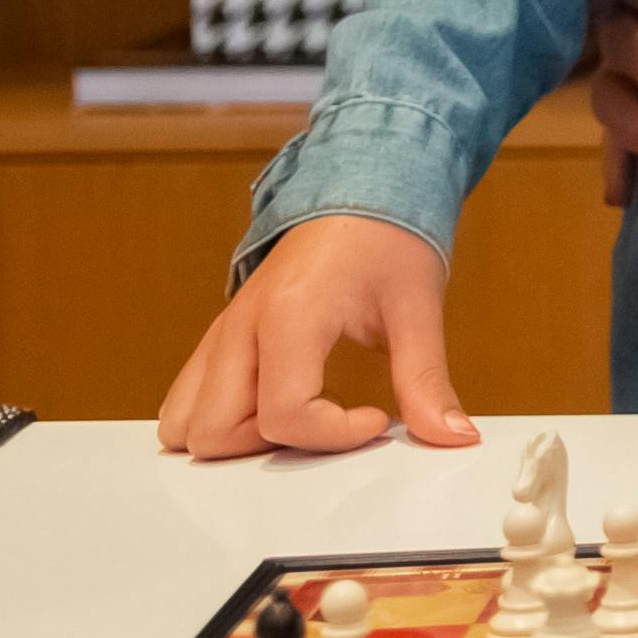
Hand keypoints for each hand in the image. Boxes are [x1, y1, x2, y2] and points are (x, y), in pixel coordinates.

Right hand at [155, 213, 474, 459]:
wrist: (358, 189)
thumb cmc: (386, 239)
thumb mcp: (417, 309)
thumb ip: (427, 380)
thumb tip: (454, 437)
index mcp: (288, 315)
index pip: (283, 415)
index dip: (335, 434)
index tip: (376, 418)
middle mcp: (240, 327)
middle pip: (213, 432)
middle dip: (271, 448)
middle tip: (329, 423)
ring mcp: (222, 333)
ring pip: (183, 421)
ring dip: (236, 439)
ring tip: (300, 417)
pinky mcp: (219, 339)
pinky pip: (188, 399)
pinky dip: (222, 420)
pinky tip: (280, 404)